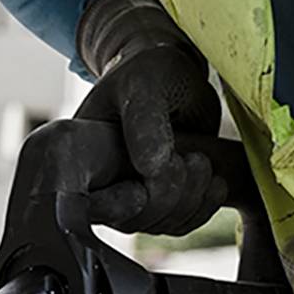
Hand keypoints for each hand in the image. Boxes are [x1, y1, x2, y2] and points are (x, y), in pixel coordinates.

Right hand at [75, 0, 231, 235]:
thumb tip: (149, 169)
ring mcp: (129, 192)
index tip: (143, 185)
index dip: (116, 205)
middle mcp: (99, 179)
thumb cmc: (151, 68)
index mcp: (78, 151)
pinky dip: (201, 210)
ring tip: (202, 162)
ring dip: (190, 202)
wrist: (174, 75)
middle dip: (166, 197)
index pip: (87, 201)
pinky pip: (179, 224)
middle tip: (192, 159)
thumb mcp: (145, 82)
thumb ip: (145, 120)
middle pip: (128, 220)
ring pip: (157, 224)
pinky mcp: (159, 200)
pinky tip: (215, 184)